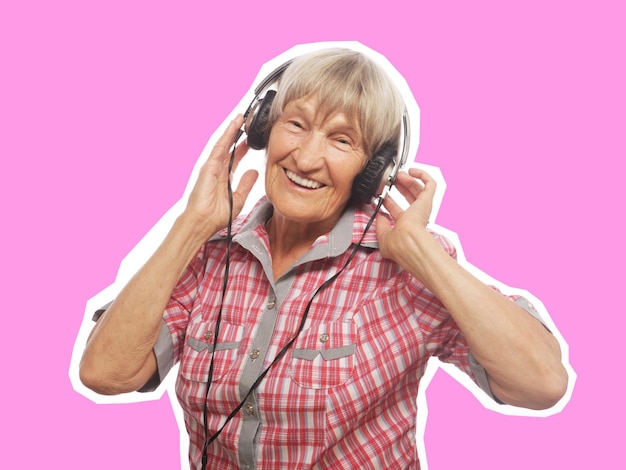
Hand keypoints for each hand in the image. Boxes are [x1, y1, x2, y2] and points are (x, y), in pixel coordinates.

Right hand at [183, 115, 258, 237]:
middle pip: (229, 148)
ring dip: (232, 130)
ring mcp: (212, 167)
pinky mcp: (208, 166)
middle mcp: (218, 170)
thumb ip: (246, 184)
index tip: (252, 140)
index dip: (243, 148)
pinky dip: (226, 136)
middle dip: (238, 135)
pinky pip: (219, 148)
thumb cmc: (217, 215)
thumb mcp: (239, 199)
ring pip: (223, 144)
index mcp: (224, 178)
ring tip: (240, 118)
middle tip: (247, 123)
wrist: (204, 222)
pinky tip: (233, 127)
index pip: (235, 158)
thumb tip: (254, 172)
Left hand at [376, 168, 435, 264]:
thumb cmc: (399, 243)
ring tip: (399, 174)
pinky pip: (430, 184)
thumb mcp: (383, 235)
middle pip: (409, 197)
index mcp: (405, 226)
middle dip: (400, 187)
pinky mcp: (427, 200)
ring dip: (408, 180)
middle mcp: (416, 217)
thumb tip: (379, 216)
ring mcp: (422, 208)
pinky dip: (422, 175)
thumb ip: (380, 225)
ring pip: (418, 189)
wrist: (408, 240)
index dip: (389, 202)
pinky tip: (412, 171)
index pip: (397, 210)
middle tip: (392, 180)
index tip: (381, 195)